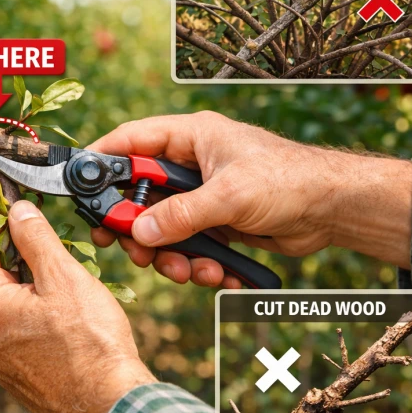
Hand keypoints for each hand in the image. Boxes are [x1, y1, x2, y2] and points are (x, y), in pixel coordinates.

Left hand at [0, 200, 155, 412]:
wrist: (110, 406)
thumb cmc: (90, 344)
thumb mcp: (63, 277)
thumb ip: (35, 238)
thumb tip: (17, 211)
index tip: (10, 201)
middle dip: (12, 248)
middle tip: (43, 232)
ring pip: (1, 301)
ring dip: (24, 279)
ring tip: (61, 271)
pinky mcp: (12, 372)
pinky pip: (12, 327)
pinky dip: (30, 308)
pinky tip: (61, 308)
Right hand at [89, 111, 411, 287]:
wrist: (334, 210)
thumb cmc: (289, 180)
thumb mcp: (230, 196)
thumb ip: (181, 214)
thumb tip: (138, 233)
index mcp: (190, 139)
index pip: (131, 142)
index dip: (102, 160)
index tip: (78, 185)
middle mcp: (191, 165)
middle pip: (139, 195)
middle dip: (136, 228)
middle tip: (129, 249)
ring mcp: (201, 197)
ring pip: (161, 228)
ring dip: (170, 255)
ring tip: (190, 271)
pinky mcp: (215, 224)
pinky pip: (188, 246)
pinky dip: (197, 264)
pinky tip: (219, 273)